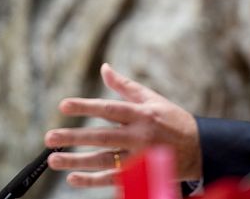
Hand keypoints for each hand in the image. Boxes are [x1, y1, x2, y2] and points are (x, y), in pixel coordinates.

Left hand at [44, 62, 201, 187]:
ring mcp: (139, 158)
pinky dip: (92, 181)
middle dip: (74, 137)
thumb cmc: (172, 119)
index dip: (86, 106)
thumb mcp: (152, 99)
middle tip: (49, 137)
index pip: (109, 109)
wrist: (200, 149)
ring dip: (77, 161)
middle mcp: (139, 136)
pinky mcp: (141, 175)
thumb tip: (104, 68)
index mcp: (141, 114)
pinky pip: (113, 179)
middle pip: (101, 137)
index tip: (63, 105)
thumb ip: (125, 86)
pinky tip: (73, 178)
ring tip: (54, 159)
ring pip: (104, 161)